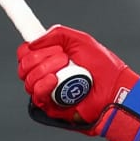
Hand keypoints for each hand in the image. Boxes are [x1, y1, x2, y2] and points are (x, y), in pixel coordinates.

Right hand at [17, 25, 139, 133]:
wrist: (115, 88)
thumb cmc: (104, 67)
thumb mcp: (81, 40)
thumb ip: (56, 34)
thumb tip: (33, 41)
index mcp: (51, 57)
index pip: (26, 53)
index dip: (27, 49)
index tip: (33, 44)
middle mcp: (46, 74)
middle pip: (24, 65)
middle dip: (40, 57)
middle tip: (62, 55)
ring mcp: (48, 90)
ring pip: (29, 79)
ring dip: (45, 69)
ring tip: (66, 66)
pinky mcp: (51, 106)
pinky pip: (36, 95)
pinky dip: (43, 85)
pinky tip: (55, 80)